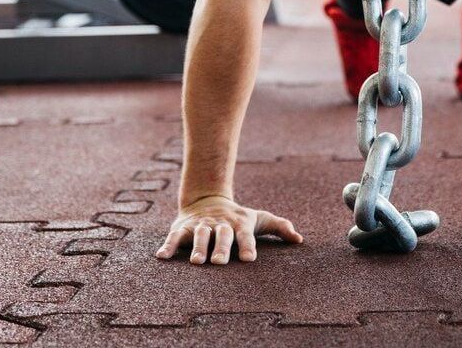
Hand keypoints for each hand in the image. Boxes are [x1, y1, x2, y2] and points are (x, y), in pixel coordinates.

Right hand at [155, 194, 303, 264]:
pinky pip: (175, 236)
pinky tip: (162, 257)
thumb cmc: (238, 217)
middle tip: (219, 263)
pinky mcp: (183, 227)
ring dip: (198, 247)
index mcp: (239, 224)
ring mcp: (201, 225)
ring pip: (199, 235)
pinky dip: (168, 245)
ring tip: (197, 262)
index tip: (249, 259)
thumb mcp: (259, 219)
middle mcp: (220, 224)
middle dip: (221, 248)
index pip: (245, 235)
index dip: (248, 246)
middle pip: (222, 235)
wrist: (208, 199)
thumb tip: (299, 239)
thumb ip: (279, 227)